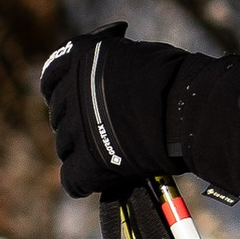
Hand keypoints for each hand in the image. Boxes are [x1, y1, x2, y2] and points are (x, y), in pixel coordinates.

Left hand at [38, 21, 187, 197]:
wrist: (188, 109)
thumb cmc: (175, 79)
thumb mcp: (134, 56)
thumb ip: (111, 69)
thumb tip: (108, 81)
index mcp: (82, 58)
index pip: (52, 76)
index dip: (59, 89)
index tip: (68, 97)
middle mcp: (72, 90)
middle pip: (60, 115)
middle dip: (76, 123)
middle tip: (98, 131)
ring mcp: (77, 127)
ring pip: (65, 147)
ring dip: (82, 150)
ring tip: (107, 154)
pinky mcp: (88, 162)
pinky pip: (72, 178)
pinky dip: (81, 181)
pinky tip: (94, 181)